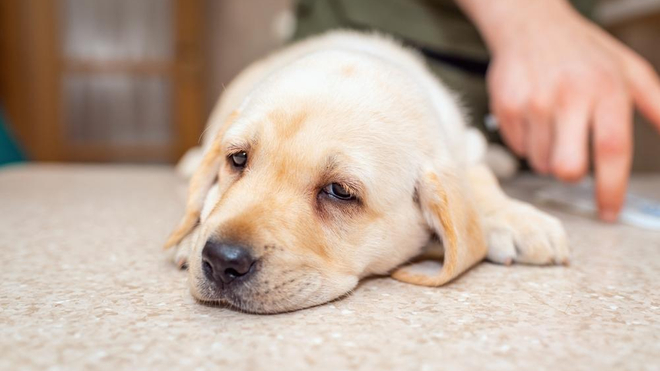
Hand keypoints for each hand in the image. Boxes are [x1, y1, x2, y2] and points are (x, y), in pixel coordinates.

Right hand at [456, 0, 659, 220]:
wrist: (529, 23)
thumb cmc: (581, 50)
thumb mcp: (628, 69)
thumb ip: (655, 104)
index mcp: (605, 89)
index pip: (611, 150)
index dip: (611, 188)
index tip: (608, 211)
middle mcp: (568, 96)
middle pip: (568, 168)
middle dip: (571, 174)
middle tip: (573, 158)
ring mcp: (533, 102)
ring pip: (540, 163)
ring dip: (548, 155)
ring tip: (552, 124)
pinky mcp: (506, 106)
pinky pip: (518, 148)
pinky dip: (528, 141)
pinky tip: (533, 116)